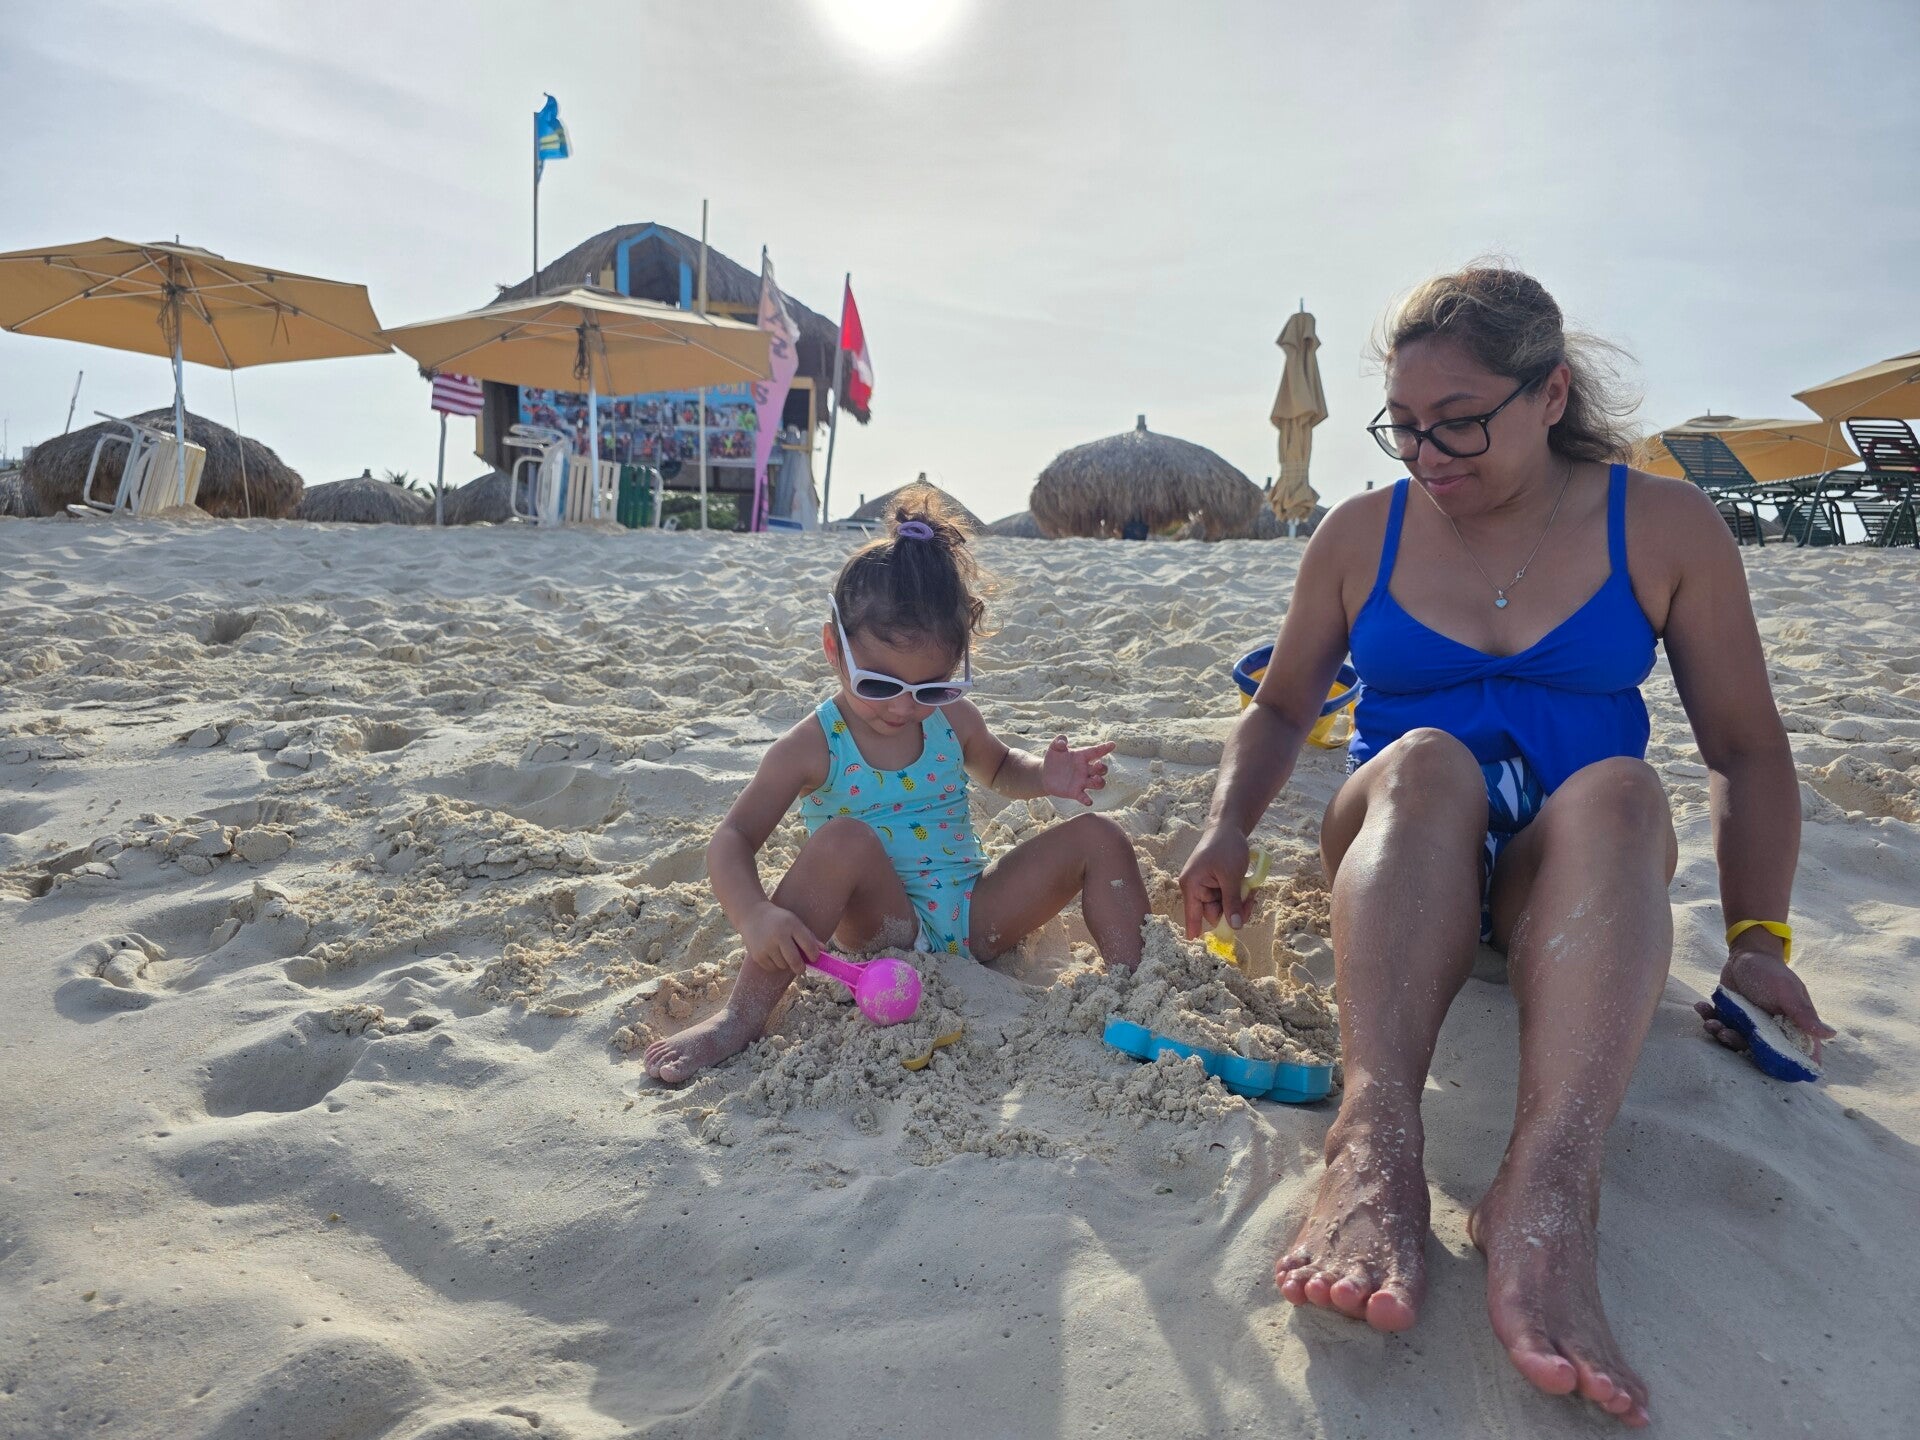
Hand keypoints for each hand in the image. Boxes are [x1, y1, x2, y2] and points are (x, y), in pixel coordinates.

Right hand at [741, 902, 822, 977]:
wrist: (752, 915)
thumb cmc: (779, 920)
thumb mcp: (794, 922)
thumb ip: (809, 936)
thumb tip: (825, 951)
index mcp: (791, 925)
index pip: (808, 945)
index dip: (814, 955)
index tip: (814, 958)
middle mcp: (778, 935)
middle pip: (795, 960)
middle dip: (801, 967)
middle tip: (801, 968)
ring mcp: (766, 946)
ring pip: (783, 966)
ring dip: (786, 964)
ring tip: (783, 954)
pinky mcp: (757, 955)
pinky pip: (772, 968)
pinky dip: (775, 965)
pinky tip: (773, 955)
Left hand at [1040, 735, 1112, 805]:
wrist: (1045, 774)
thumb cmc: (1054, 758)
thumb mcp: (1055, 747)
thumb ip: (1059, 741)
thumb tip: (1063, 743)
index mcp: (1082, 756)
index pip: (1096, 751)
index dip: (1105, 748)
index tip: (1112, 744)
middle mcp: (1086, 769)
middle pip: (1102, 769)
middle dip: (1102, 768)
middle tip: (1097, 765)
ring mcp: (1082, 782)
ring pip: (1099, 783)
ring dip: (1099, 782)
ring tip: (1094, 779)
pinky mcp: (1075, 792)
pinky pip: (1084, 797)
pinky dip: (1087, 800)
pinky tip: (1088, 802)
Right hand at [1179, 826, 1251, 939]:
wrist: (1229, 826)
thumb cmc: (1226, 848)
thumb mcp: (1231, 877)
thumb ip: (1232, 902)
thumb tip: (1235, 927)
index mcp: (1191, 886)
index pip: (1191, 916)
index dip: (1195, 932)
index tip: (1197, 949)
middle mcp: (1195, 888)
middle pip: (1214, 913)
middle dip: (1233, 911)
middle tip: (1250, 903)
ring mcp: (1206, 885)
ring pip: (1224, 906)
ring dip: (1240, 902)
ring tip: (1252, 890)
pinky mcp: (1216, 882)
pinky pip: (1228, 897)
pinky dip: (1240, 894)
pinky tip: (1249, 886)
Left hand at [1695, 944, 1836, 1063]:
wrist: (1745, 955)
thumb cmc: (1771, 972)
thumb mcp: (1787, 991)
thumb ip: (1803, 1014)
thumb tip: (1830, 1034)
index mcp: (1792, 1028)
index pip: (1797, 1055)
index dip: (1787, 1067)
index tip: (1768, 1066)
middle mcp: (1772, 1033)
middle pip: (1758, 1054)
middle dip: (1738, 1046)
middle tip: (1725, 1032)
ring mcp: (1750, 1027)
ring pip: (1735, 1042)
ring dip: (1721, 1035)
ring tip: (1711, 1022)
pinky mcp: (1731, 1019)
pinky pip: (1719, 1026)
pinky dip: (1708, 1020)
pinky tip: (1701, 1007)